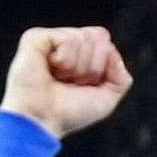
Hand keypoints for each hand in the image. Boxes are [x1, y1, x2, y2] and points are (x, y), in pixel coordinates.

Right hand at [3, 26, 133, 138]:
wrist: (42, 120)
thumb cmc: (68, 113)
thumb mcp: (106, 100)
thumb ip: (121, 77)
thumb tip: (112, 50)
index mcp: (80, 53)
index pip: (104, 39)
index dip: (101, 66)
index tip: (83, 85)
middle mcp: (65, 43)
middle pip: (98, 35)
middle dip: (91, 66)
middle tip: (70, 82)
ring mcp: (50, 40)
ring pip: (83, 37)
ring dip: (76, 67)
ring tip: (58, 78)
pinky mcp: (35, 38)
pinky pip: (67, 39)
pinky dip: (64, 60)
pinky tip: (50, 70)